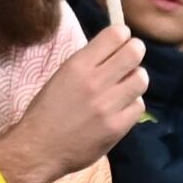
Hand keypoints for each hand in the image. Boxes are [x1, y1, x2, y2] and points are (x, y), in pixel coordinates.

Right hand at [0, 23, 148, 182]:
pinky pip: (138, 106)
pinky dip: (132, 104)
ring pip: (141, 80)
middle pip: (134, 53)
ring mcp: (109, 105)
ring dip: (136, 80)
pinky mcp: (117, 127)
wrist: (40, 147)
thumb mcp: (62, 76)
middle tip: (131, 59)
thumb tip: (115, 50)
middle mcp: (95, 81)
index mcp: (78, 65)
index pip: (115, 35)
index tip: (123, 40)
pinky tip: (121, 108)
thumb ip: (89, 63)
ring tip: (126, 86)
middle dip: (136, 52)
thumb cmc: (48, 109)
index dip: (123, 35)